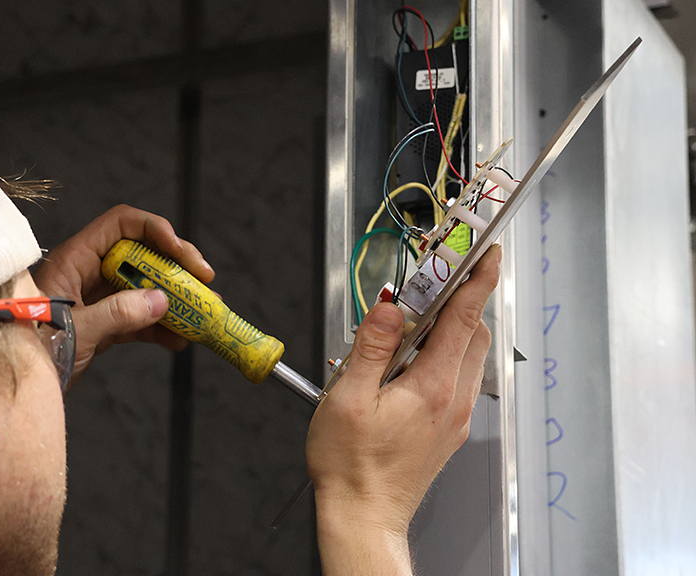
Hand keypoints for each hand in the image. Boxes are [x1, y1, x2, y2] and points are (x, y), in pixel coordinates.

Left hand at [32, 205, 214, 385]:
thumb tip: (162, 301)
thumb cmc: (26, 354)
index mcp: (74, 260)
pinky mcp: (100, 325)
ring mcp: (95, 299)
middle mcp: (87, 274)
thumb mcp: (76, 331)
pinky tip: (179, 341)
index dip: (155, 230)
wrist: (6, 393)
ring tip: (203, 315)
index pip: (121, 225)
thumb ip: (119, 314)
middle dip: (176, 267)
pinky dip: (160, 328)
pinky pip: (137, 318)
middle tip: (205, 282)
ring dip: (175, 300)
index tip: (181, 252)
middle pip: (141, 254)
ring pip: (144, 287)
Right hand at [307, 244, 500, 574]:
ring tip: (414, 321)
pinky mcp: (446, 429)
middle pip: (473, 334)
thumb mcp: (349, 398)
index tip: (487, 253)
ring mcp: (453, 417)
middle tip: (438, 280)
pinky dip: (442, 355)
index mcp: (431, 388)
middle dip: (462, 300)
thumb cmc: (351, 466)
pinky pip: (454, 379)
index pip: (464, 319)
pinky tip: (408, 362)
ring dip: (451, 329)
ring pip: (466, 356)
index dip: (477, 279)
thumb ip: (370, 347)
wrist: (364, 516)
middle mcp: (452, 401)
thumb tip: (386, 308)